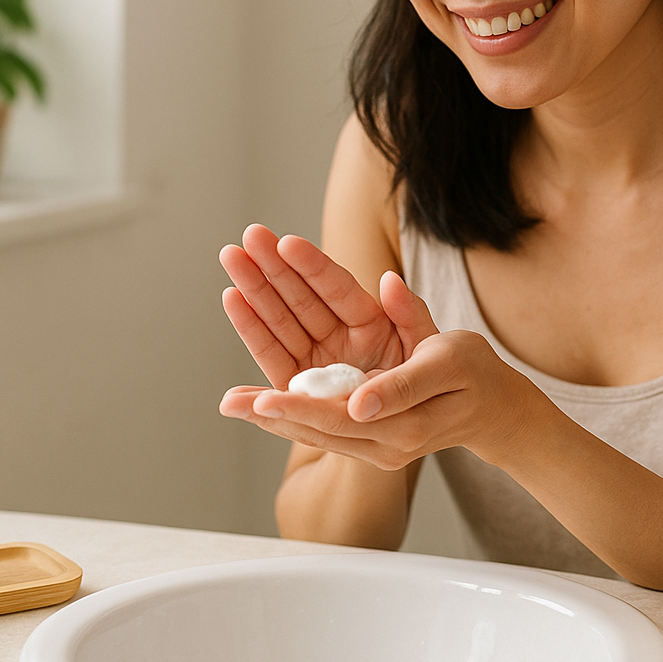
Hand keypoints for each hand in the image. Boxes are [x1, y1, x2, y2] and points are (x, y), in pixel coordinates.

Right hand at [218, 224, 428, 389]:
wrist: (424, 426)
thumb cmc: (430, 384)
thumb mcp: (431, 348)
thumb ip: (412, 316)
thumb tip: (390, 280)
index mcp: (371, 323)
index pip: (338, 289)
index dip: (314, 266)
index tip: (289, 243)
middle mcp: (340, 337)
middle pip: (302, 297)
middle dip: (274, 266)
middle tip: (249, 235)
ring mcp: (317, 359)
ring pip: (281, 319)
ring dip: (254, 289)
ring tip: (231, 256)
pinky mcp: (298, 385)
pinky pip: (272, 356)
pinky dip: (252, 330)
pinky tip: (233, 298)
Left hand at [221, 268, 542, 470]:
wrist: (490, 411)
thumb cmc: (472, 373)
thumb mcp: (449, 345)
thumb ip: (413, 320)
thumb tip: (387, 284)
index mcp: (407, 417)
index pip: (348, 409)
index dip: (307, 403)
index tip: (269, 399)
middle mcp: (386, 441)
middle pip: (322, 423)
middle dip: (274, 407)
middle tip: (234, 403)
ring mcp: (375, 448)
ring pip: (314, 432)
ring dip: (269, 416)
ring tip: (228, 404)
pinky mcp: (365, 444)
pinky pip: (320, 434)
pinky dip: (285, 421)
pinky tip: (250, 407)